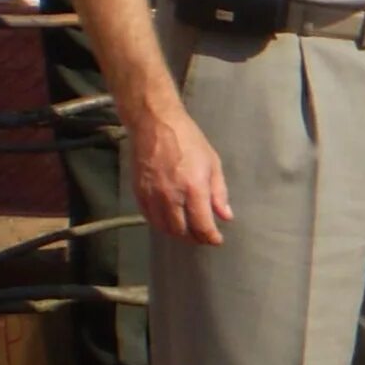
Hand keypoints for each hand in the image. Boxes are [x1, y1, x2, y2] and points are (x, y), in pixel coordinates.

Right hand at [133, 103, 232, 244]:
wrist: (156, 124)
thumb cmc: (189, 140)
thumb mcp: (212, 163)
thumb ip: (219, 192)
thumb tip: (225, 216)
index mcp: (193, 188)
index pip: (202, 225)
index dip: (210, 238)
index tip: (216, 240)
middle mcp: (171, 196)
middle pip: (182, 231)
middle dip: (195, 238)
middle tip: (203, 236)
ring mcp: (153, 196)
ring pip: (164, 228)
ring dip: (178, 234)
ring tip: (188, 231)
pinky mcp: (139, 193)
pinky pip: (149, 218)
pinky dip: (161, 224)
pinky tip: (170, 220)